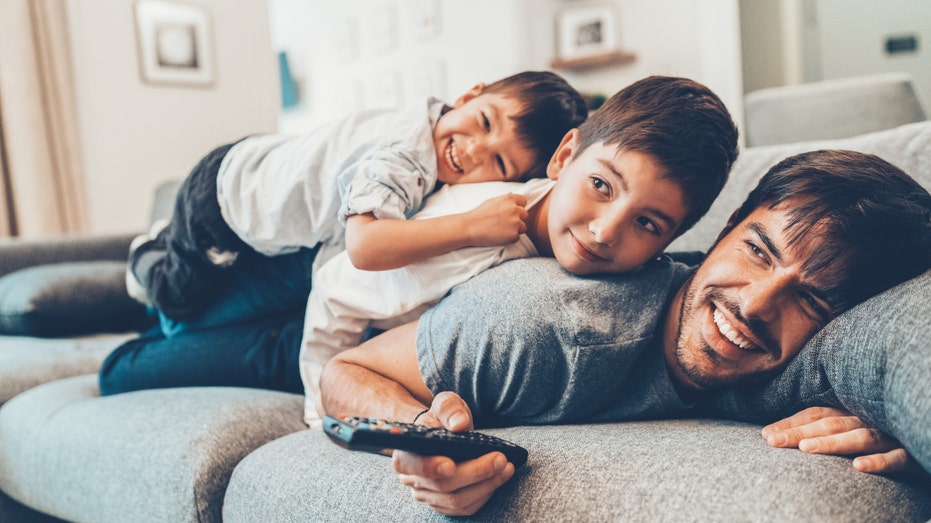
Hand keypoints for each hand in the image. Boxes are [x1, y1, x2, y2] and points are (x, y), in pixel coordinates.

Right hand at [392, 392, 515, 515]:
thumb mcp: (445, 403)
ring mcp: (428, 495)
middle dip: (474, 473)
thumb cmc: (442, 418)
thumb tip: (459, 425)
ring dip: (486, 485)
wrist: (444, 432)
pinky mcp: (444, 504)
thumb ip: (449, 409)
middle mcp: (412, 479)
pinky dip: (486, 494)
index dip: (430, 467)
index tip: (451, 464)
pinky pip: (466, 508)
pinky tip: (499, 478)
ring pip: (457, 500)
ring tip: (506, 467)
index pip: (411, 465)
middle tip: (500, 459)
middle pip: (442, 486)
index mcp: (405, 453)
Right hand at [463, 194, 528, 246]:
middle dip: (517, 219)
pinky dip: (509, 239)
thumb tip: (513, 195)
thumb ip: (504, 199)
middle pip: (525, 215)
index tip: (511, 213)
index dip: (518, 208)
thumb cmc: (478, 214)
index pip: (523, 201)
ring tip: (500, 230)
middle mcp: (515, 209)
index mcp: (509, 199)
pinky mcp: (513, 235)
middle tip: (504, 223)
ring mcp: (515, 222)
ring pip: (522, 227)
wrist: (469, 227)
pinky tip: (498, 236)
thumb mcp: (491, 201)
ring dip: (514, 230)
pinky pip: (516, 238)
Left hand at [762, 406, 915, 473]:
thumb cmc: (879, 434)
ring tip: (807, 449)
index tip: (766, 435)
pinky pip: (895, 458)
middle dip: (800, 433)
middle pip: (829, 424)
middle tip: (773, 441)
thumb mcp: (849, 427)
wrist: (920, 433)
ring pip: (859, 437)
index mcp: (849, 412)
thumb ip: (822, 428)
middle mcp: (865, 419)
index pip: (815, 415)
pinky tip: (858, 467)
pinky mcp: (909, 452)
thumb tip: (776, 434)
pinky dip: (877, 462)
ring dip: (832, 443)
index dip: (791, 423)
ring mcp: (888, 435)